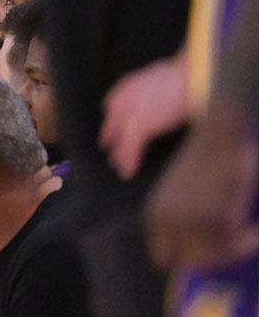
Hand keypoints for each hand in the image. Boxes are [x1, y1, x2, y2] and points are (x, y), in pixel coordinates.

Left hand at [99, 50, 190, 179]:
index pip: (114, 101)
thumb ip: (160, 88)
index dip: (114, 114)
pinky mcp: (142, 125)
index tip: (114, 122)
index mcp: (133, 84)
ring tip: (119, 166)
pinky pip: (131, 146)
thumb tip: (169, 93)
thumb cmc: (190, 75)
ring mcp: (133, 111)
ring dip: (119, 152)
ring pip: (120, 137)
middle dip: (111, 134)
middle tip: (108, 147)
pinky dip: (129, 159)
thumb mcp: (169, 77)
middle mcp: (127, 97)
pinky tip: (128, 172)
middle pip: (113, 120)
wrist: (194, 75)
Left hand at [145, 104, 258, 268]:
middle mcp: (166, 222)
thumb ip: (180, 226)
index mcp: (153, 215)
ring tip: (246, 233)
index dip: (186, 257)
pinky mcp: (215, 219)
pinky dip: (247, 242)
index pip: (162, 257)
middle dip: (212, 258)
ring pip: (213, 258)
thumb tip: (195, 258)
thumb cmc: (205, 165)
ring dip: (232, 251)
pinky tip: (253, 229)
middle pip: (188, 262)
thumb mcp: (181, 198)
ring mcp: (190, 222)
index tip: (206, 250)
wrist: (218, 138)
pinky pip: (233, 246)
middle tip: (232, 244)